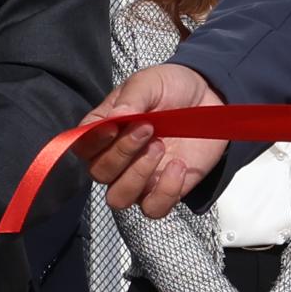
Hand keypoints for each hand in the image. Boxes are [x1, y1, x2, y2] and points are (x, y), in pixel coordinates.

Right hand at [75, 62, 224, 212]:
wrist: (208, 98)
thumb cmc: (171, 88)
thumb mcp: (150, 82)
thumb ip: (132, 98)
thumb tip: (116, 116)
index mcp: (104, 130)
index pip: (82, 147)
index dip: (93, 142)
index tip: (114, 127)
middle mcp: (117, 158)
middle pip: (99, 174)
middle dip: (122, 153)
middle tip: (148, 128)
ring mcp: (139, 178)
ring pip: (119, 198)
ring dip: (138, 176)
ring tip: (160, 148)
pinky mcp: (164, 190)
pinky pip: (154, 209)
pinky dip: (166, 191)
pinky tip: (179, 166)